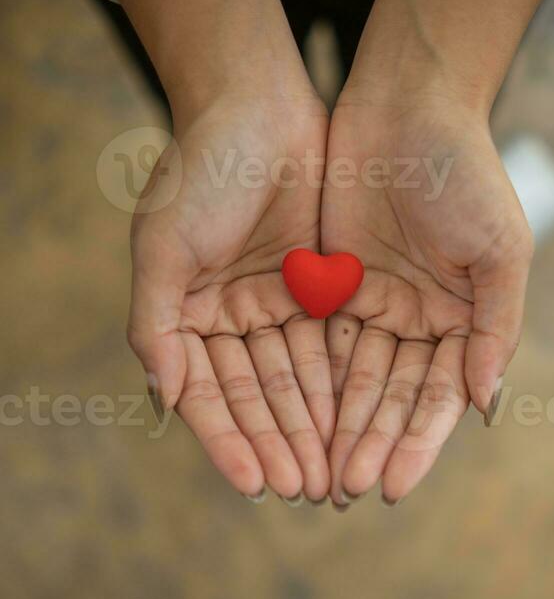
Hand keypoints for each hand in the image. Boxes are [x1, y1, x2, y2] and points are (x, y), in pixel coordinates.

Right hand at [128, 92, 334, 502]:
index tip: (253, 486)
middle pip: (259, 397)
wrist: (258, 105)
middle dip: (281, 445)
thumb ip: (156, 326)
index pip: (211, 395)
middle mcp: (232, 319)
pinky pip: (332, 346)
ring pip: (299, 380)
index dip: (230, 442)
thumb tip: (162, 400)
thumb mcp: (162, 246)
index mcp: (187, 317)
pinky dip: (340, 385)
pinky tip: (353, 424)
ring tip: (333, 475)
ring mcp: (277, 305)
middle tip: (306, 493)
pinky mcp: (320, 287)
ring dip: (314, 428)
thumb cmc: (200, 171)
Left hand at [322, 85, 533, 505]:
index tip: (393, 487)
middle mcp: (419, 321)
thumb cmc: (464, 173)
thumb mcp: (499, 251)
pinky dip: (309, 383)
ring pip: (352, 380)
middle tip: (343, 492)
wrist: (407, 105)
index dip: (416, 444)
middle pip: (391, 398)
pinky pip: (318, 343)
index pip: (437, 398)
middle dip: (369, 445)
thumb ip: (495, 329)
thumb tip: (484, 406)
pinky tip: (295, 423)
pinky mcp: (331, 283)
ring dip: (336, 427)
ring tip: (317, 474)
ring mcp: (374, 304)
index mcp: (463, 321)